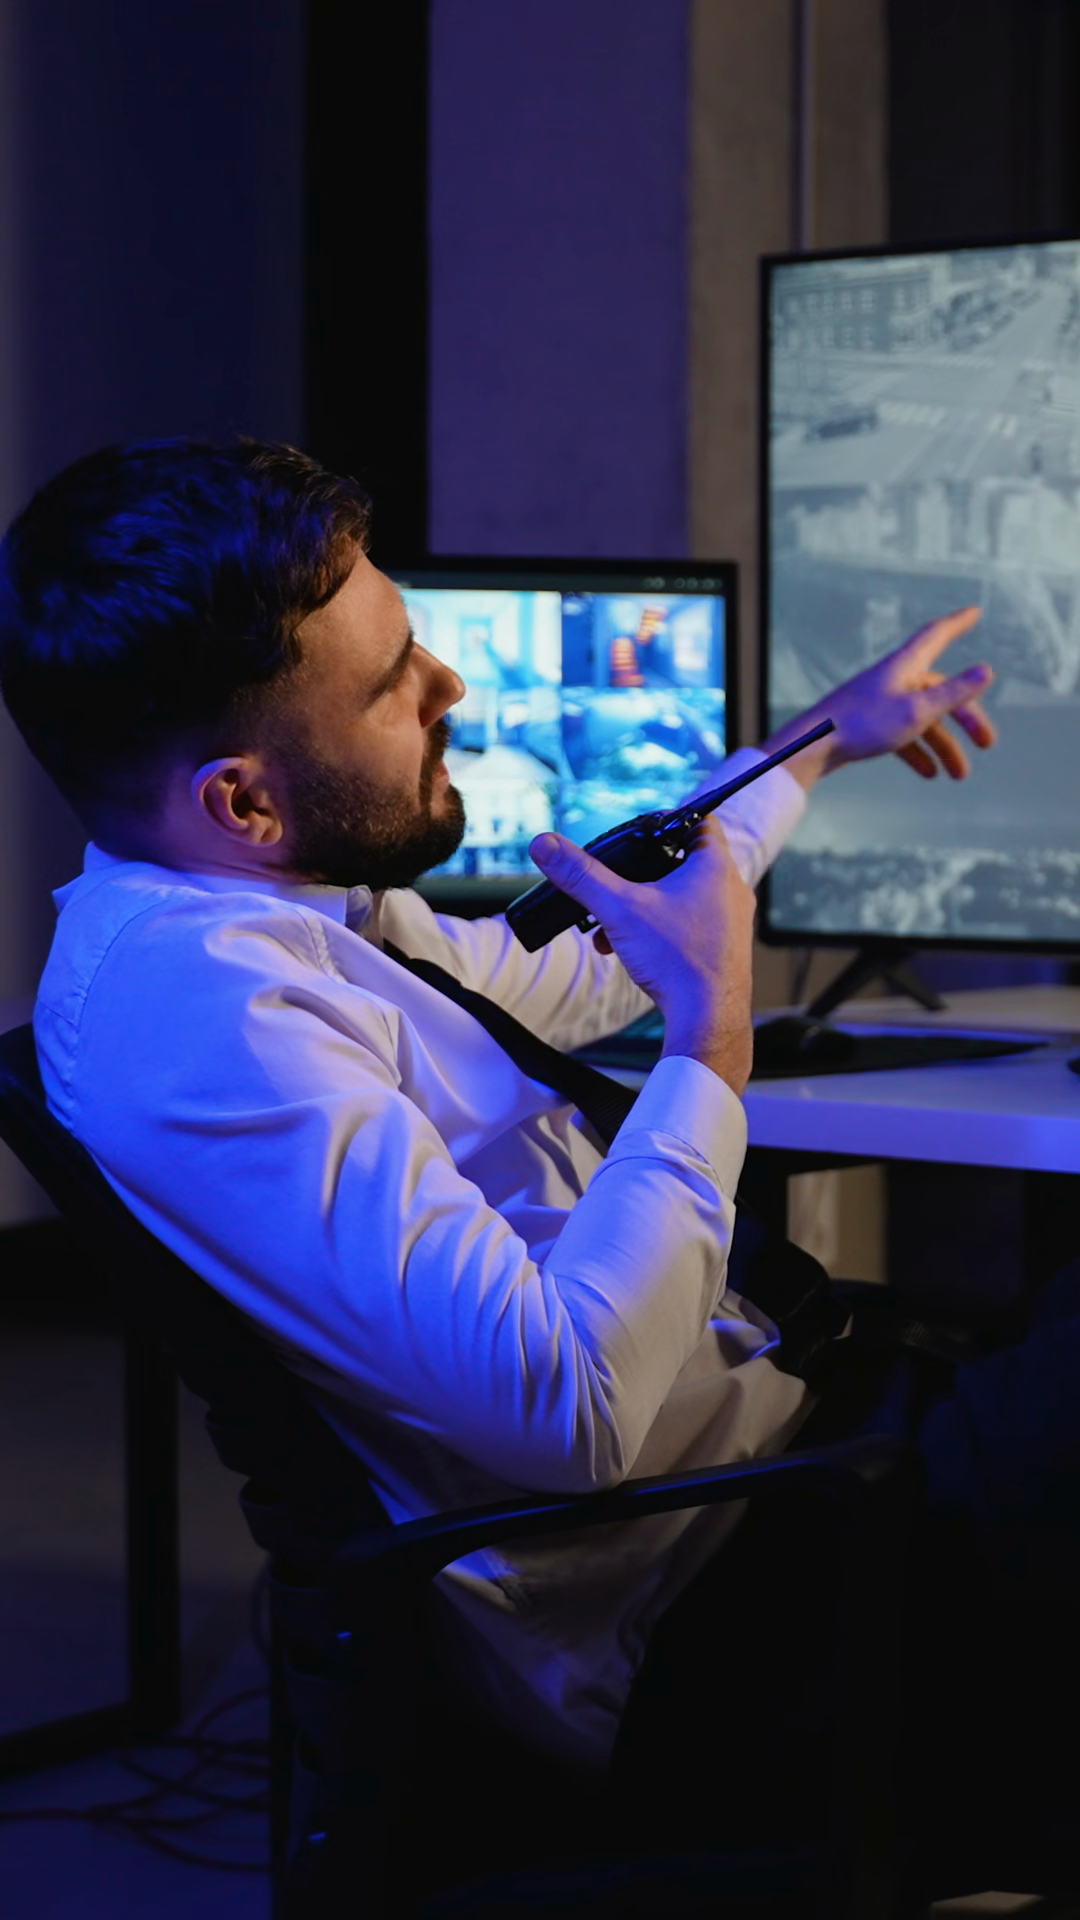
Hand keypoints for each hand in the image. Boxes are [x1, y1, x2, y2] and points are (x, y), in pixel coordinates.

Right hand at [530, 818, 754, 1094]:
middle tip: (615, 882)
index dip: (667, 821)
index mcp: (716, 867)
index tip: (639, 833)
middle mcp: (731, 890)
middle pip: (683, 861)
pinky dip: (658, 929)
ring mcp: (730, 922)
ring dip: (645, 906)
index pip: (700, 820)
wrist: (706, 1018)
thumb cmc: (677, 961)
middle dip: (642, 873)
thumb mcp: (619, 909)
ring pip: (682, 897)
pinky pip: (689, 925)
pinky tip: (628, 949)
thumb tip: (545, 845)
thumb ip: (581, 875)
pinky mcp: (723, 949)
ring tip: (612, 924)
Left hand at [767, 606, 996, 790]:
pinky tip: (928, 774)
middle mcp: (893, 679)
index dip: (958, 623)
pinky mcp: (867, 723)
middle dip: (966, 718)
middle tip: (988, 743)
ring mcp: (879, 701)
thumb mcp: (917, 711)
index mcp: (905, 666)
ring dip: (943, 746)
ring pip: (923, 719)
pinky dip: (917, 752)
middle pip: (939, 690)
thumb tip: (987, 670)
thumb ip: (954, 693)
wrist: (811, 747)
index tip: (974, 611)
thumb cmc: (862, 725)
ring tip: (957, 775)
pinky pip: (901, 734)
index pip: (937, 634)